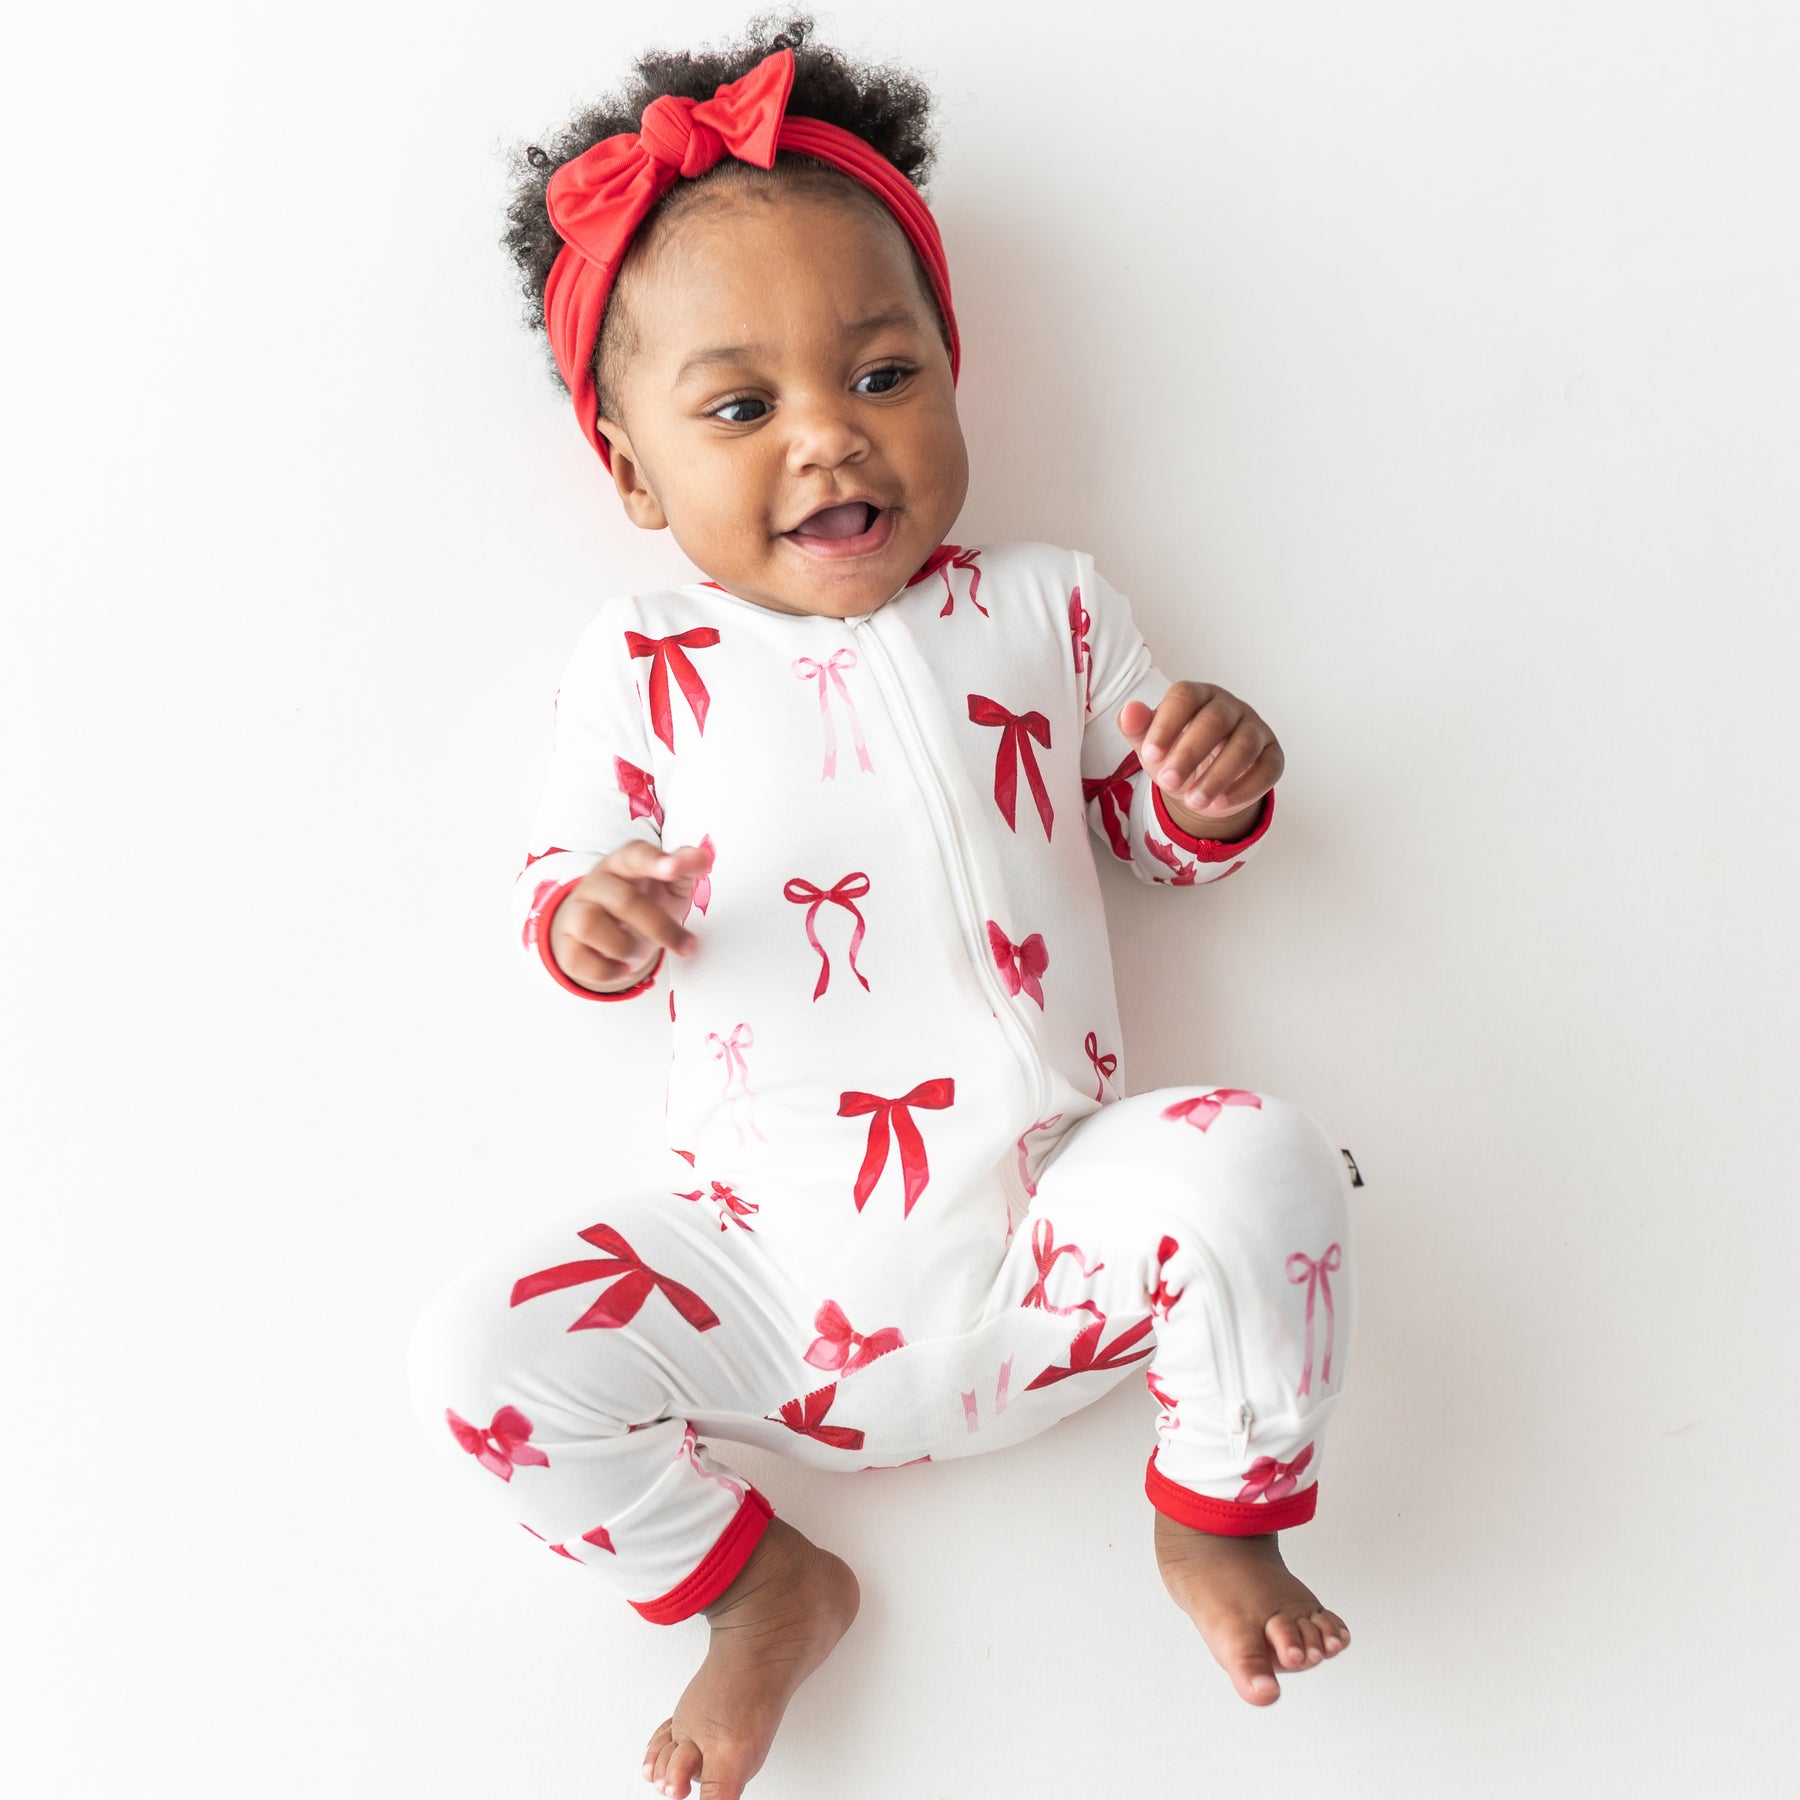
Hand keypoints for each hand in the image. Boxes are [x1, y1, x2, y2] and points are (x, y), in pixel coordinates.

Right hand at [549, 840, 713, 990]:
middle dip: (661, 928)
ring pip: (589, 925)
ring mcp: (577, 912)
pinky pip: (576, 958)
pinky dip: (604, 970)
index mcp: (623, 864)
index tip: (674, 869)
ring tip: (640, 955)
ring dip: (624, 947)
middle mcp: (596, 884)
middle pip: (623, 900)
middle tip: (687, 947)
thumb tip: (703, 857)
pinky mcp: (567, 944)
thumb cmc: (643, 902)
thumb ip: (686, 868)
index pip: (635, 855)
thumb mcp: (669, 885)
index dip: (654, 861)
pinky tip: (622, 969)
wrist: (603, 930)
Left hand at [1118, 685, 1282, 817]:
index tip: (1150, 756)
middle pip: (1215, 721)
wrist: (1202, 784)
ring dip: (1218, 776)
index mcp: (1198, 696)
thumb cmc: (1175, 755)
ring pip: (1244, 745)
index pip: (1184, 696)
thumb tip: (1129, 711)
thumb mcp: (1151, 746)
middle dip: (1189, 754)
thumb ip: (1137, 728)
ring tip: (1194, 801)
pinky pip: (1267, 768)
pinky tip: (1222, 804)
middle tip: (1168, 782)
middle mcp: (1229, 706)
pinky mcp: (1272, 755)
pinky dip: (1245, 788)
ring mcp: (1255, 728)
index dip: (1167, 724)